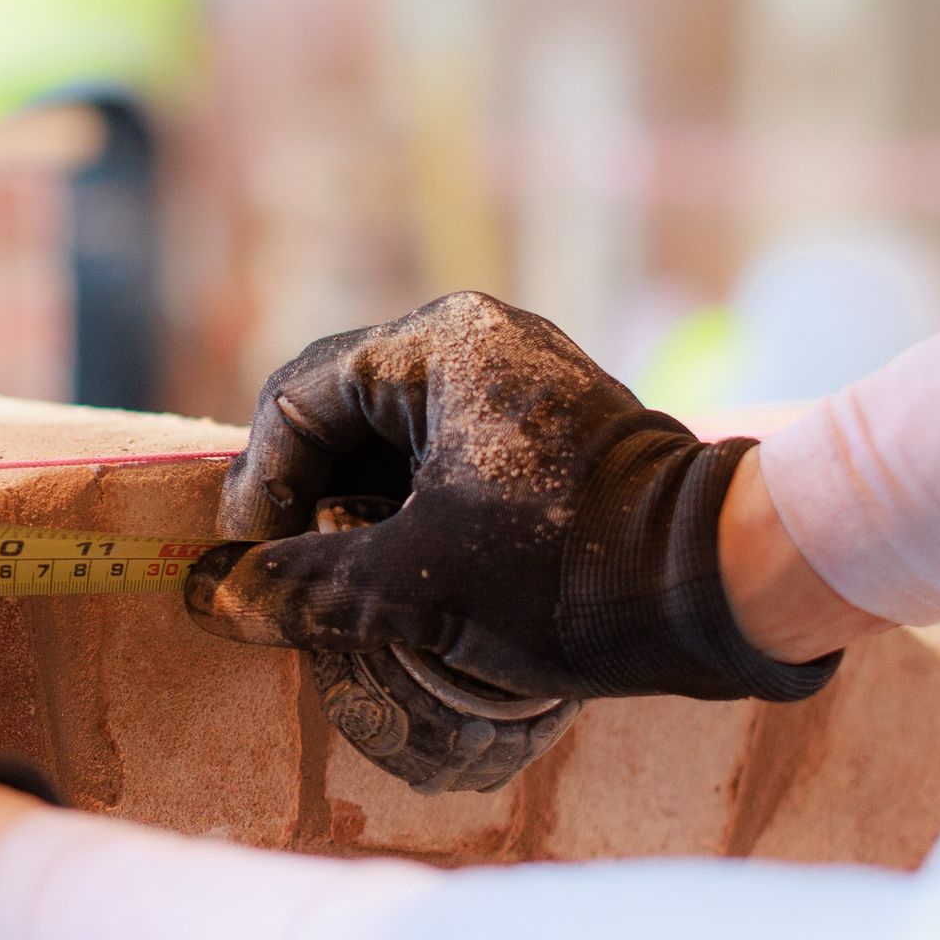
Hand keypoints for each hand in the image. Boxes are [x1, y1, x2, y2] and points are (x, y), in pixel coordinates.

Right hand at [187, 293, 838, 732]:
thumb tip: (217, 597)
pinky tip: (407, 575)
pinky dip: (412, 511)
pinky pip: (449, 457)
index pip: (299, 396)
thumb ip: (305, 583)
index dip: (259, 482)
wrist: (723, 583)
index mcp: (438, 345)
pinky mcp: (552, 429)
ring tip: (347, 588)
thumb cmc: (562, 572)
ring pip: (397, 440)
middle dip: (307, 499)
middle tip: (290, 578)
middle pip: (346, 412)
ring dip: (357, 512)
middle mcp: (478, 342)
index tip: (249, 560)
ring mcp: (521, 382)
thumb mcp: (413, 585)